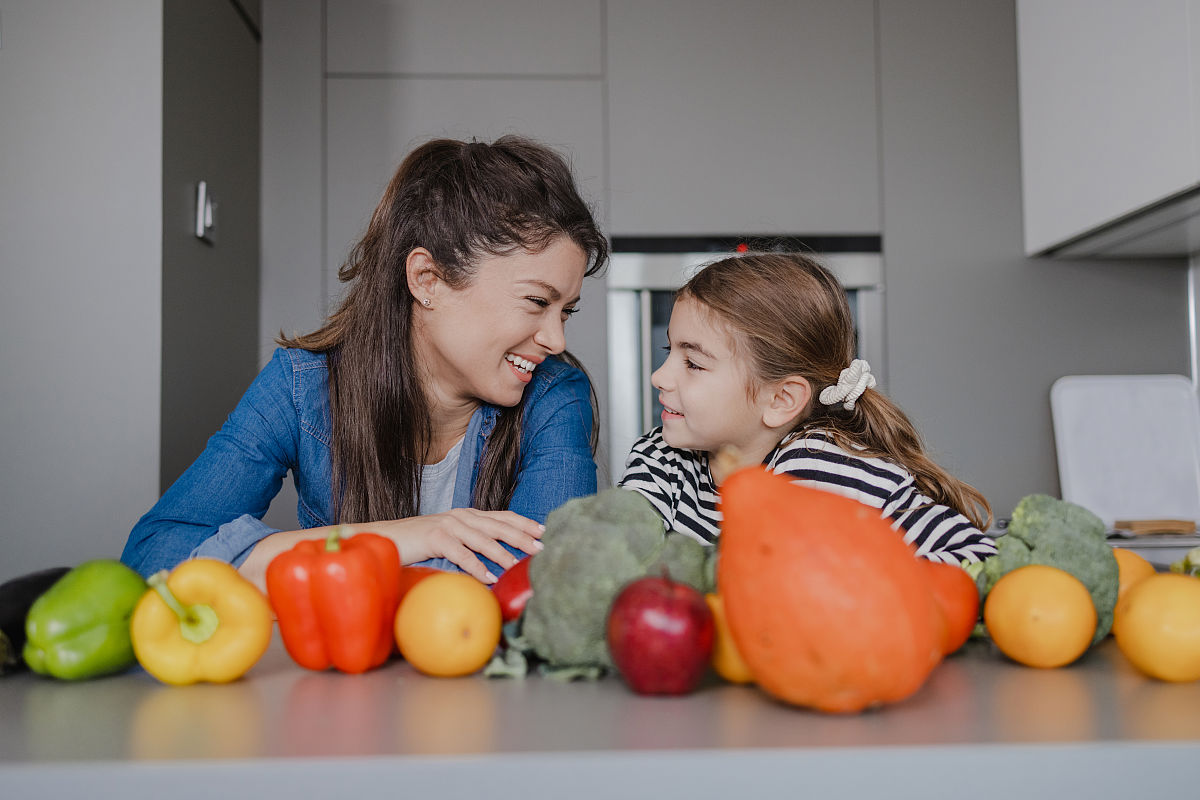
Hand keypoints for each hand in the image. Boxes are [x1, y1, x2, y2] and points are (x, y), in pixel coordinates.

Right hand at [373, 509, 544, 583]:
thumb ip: (471, 542)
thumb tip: (497, 560)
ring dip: (503, 553)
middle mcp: (461, 516)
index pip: (502, 516)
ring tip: (519, 565)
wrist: (386, 538)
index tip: (543, 531)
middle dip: (521, 536)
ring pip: (482, 539)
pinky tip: (488, 577)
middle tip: (541, 548)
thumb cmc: (420, 543)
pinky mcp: (434, 537)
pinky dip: (476, 566)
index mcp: (467, 515)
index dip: (523, 523)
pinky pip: (460, 554)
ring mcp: (448, 525)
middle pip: (498, 526)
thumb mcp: (450, 539)